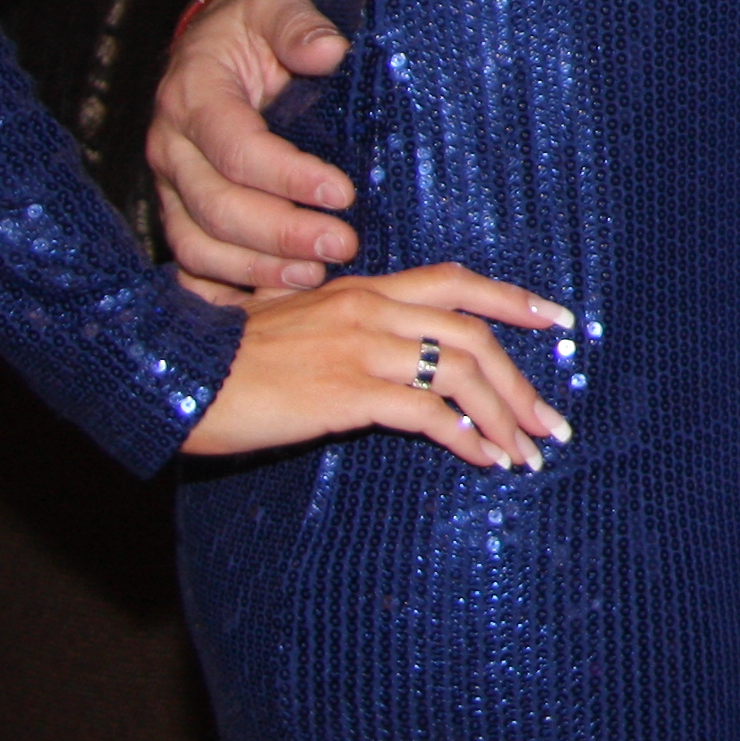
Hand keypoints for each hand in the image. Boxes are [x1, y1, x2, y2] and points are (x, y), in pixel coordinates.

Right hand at [147, 0, 356, 291]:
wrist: (214, 43)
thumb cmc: (254, 28)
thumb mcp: (278, 6)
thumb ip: (300, 25)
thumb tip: (328, 50)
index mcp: (193, 96)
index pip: (236, 149)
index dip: (288, 176)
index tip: (343, 193)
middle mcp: (171, 148)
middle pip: (216, 207)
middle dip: (281, 235)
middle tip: (342, 246)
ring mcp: (170, 186)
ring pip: (197, 245)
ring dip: (256, 270)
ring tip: (316, 276)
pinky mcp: (179, 211)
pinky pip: (190, 262)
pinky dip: (225, 288)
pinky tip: (272, 302)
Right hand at [181, 264, 572, 471]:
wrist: (181, 374)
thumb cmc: (232, 358)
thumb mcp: (297, 321)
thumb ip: (350, 325)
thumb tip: (395, 356)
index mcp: (363, 288)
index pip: (456, 282)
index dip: (512, 300)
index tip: (559, 320)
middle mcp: (370, 310)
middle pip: (473, 337)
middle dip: (522, 382)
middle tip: (552, 422)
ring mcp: (361, 350)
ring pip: (460, 373)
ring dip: (504, 415)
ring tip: (526, 452)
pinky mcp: (346, 393)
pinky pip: (425, 412)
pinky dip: (463, 435)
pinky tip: (481, 458)